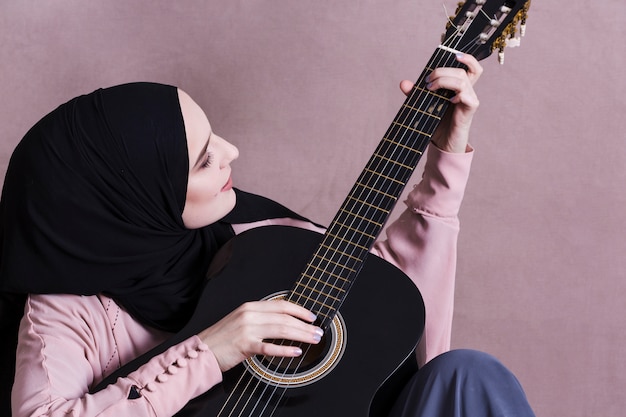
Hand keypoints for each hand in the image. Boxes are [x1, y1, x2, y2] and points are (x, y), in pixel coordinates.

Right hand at [197, 300, 322, 371]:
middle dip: (304, 324)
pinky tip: (295, 352)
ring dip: (300, 335)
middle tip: (317, 331)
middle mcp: (250, 315)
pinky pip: (269, 347)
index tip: (312, 317)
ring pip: (281, 329)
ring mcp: (247, 329)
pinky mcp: (245, 345)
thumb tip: (283, 321)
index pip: (281, 305)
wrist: (202, 350)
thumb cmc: (222, 338)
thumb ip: (260, 318)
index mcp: (250, 307)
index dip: (299, 310)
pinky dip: (285, 350)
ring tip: (313, 339)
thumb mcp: (241, 321)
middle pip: (284, 317)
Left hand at [400, 53, 482, 152]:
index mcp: (459, 87)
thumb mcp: (423, 106)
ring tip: (430, 89)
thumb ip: (415, 94)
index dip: (467, 57)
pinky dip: (457, 94)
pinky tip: (447, 101)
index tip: (453, 54)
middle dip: (442, 71)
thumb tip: (404, 83)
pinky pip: (467, 96)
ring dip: (444, 80)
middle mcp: (467, 91)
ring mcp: (470, 99)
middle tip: (427, 81)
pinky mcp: (470, 109)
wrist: (442, 144)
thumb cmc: (436, 124)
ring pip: (462, 80)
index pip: (471, 67)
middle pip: (461, 70)